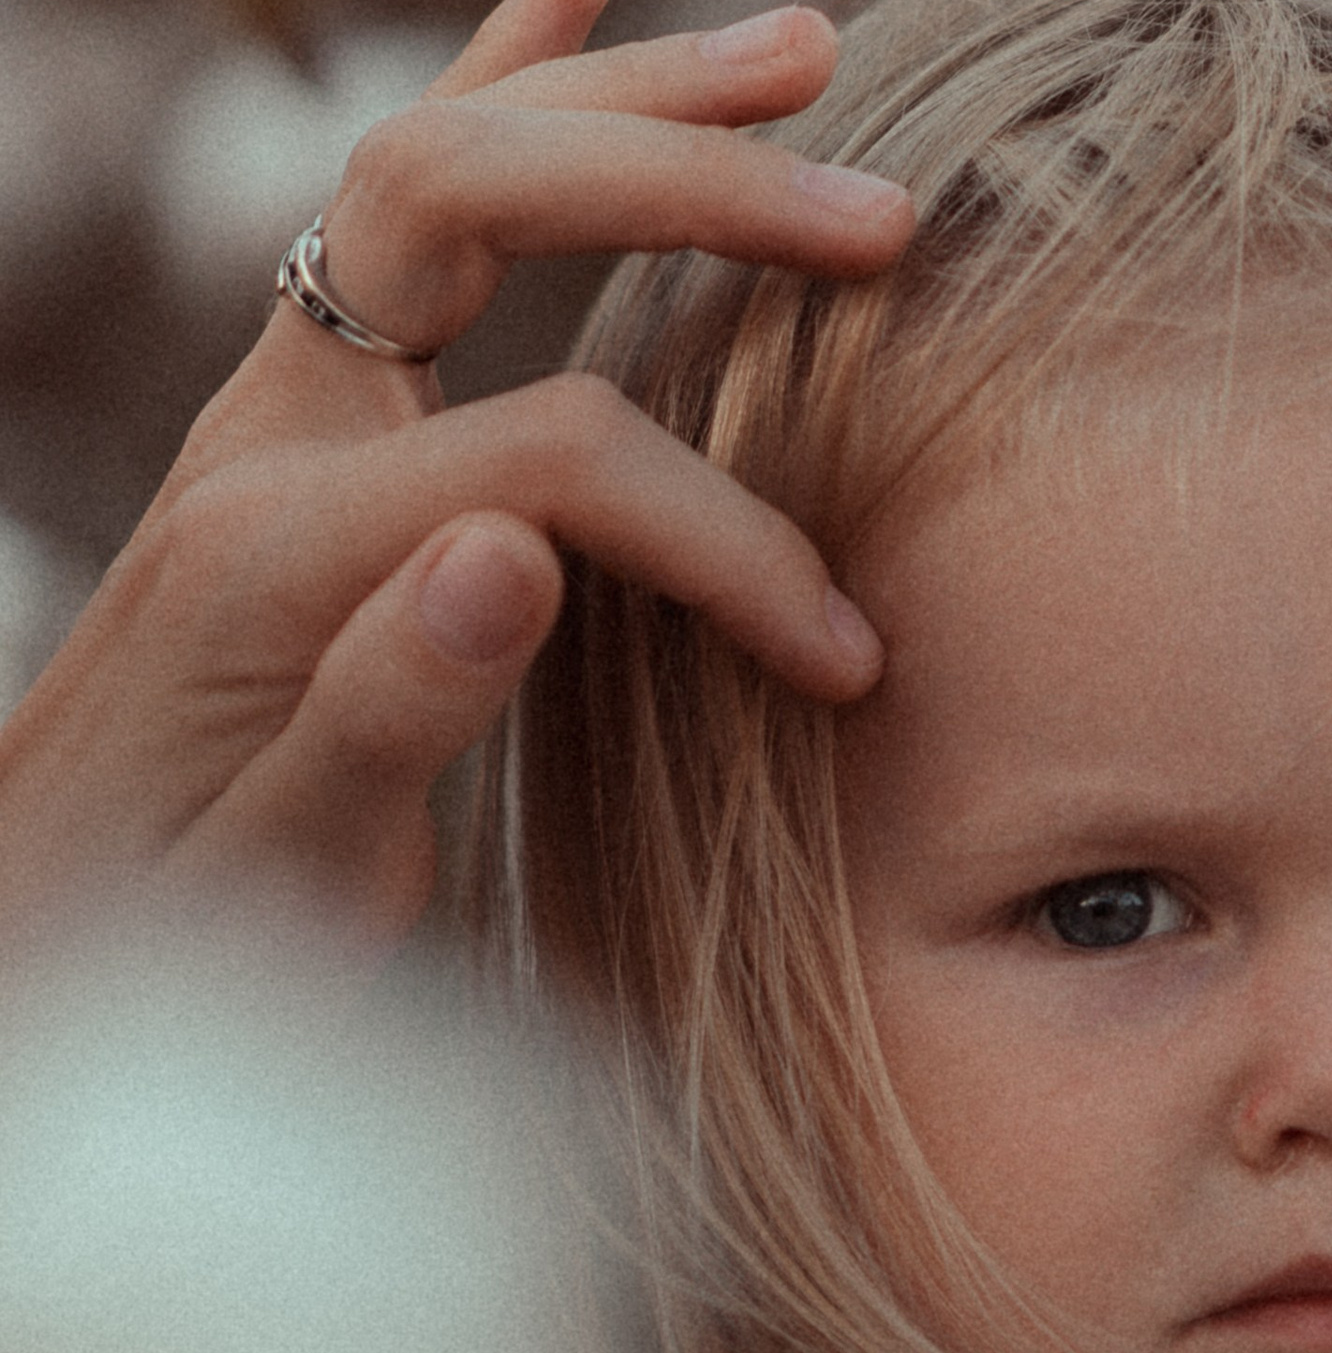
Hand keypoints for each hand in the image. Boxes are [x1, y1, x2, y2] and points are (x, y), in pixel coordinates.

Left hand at [0, 0, 910, 949]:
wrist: (61, 898)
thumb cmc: (192, 914)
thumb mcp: (288, 868)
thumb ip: (387, 706)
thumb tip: (517, 553)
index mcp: (285, 545)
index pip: (557, 462)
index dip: (727, 541)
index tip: (840, 653)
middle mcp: (274, 426)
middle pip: (481, 208)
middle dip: (695, 198)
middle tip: (881, 226)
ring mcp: (287, 397)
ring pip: (447, 164)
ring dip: (625, 101)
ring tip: (796, 54)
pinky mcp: (311, 408)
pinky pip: (402, 206)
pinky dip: (499, 93)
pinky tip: (576, 7)